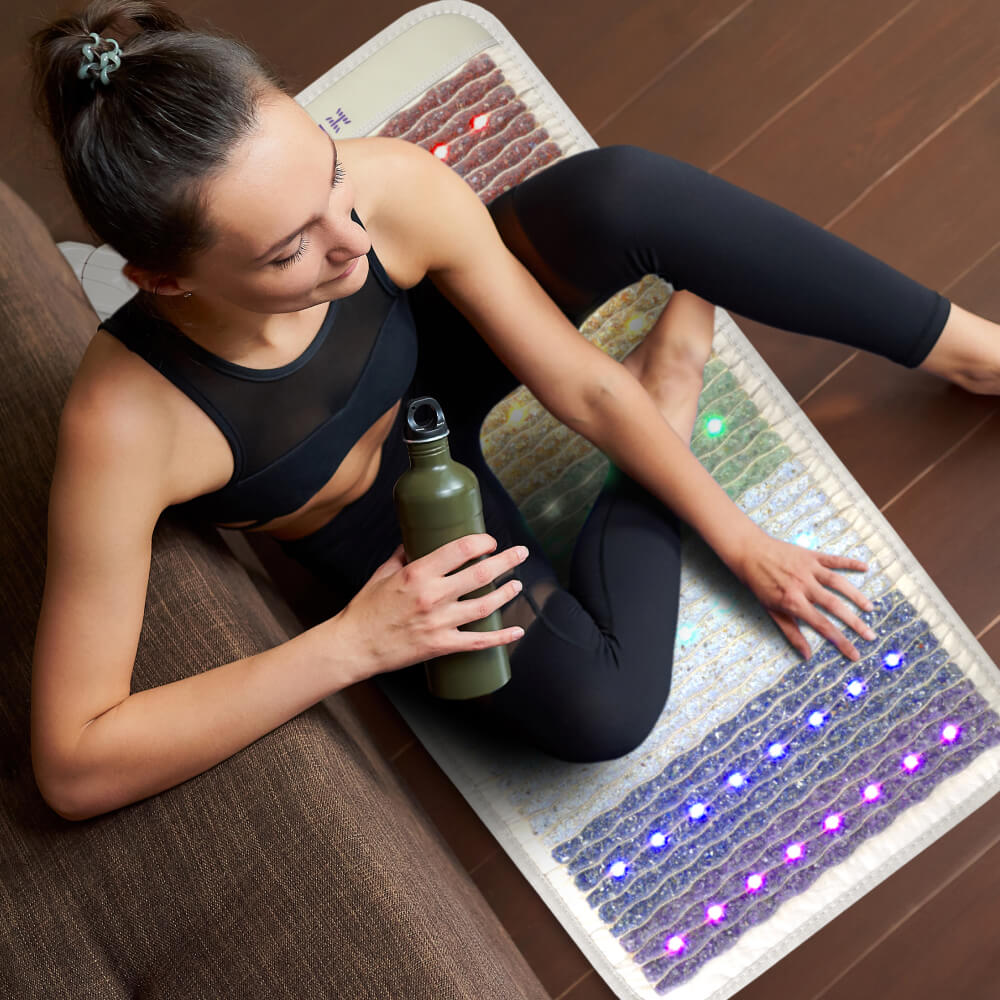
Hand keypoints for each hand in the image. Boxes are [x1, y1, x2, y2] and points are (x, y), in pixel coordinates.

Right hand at [334, 534, 528, 679]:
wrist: (354, 646)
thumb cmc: (365, 609)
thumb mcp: (382, 573)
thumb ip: (402, 555)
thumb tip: (415, 540)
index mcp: (418, 573)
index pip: (460, 549)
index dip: (482, 542)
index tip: (490, 541)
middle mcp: (432, 596)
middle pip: (480, 574)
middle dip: (506, 561)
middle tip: (520, 553)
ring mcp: (439, 622)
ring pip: (485, 605)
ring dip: (507, 594)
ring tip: (518, 585)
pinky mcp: (440, 645)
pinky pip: (478, 642)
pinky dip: (501, 637)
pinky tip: (517, 630)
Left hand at [730, 529, 875, 660]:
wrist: (749, 552)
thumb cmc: (758, 584)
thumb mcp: (771, 610)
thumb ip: (791, 632)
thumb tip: (806, 655)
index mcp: (793, 602)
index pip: (822, 626)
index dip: (840, 641)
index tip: (855, 654)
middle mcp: (804, 585)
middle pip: (835, 606)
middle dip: (855, 623)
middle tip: (872, 636)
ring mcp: (809, 569)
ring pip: (839, 583)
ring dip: (857, 596)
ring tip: (870, 609)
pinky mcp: (811, 555)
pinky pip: (834, 559)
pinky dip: (850, 563)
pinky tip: (866, 567)